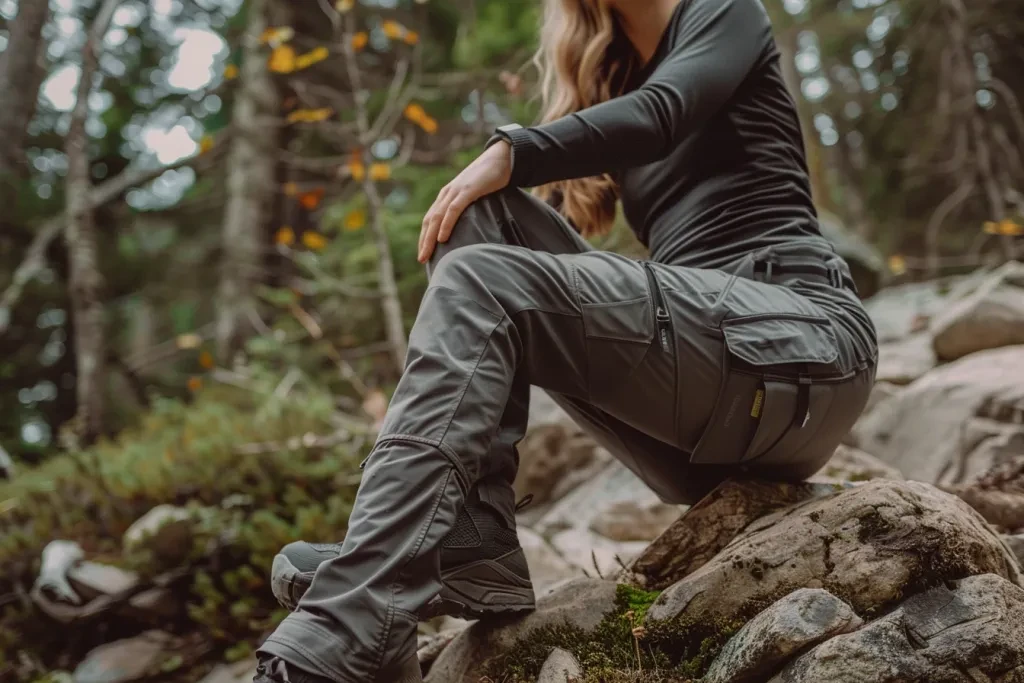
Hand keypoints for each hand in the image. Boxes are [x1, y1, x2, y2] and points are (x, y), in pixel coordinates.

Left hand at [418, 141, 511, 262]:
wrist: (501, 158)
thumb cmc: (490, 179)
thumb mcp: (475, 195)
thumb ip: (469, 208)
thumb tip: (470, 227)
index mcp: (447, 196)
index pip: (431, 218)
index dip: (425, 236)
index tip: (424, 253)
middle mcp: (447, 194)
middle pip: (430, 220)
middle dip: (424, 241)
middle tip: (421, 259)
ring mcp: (456, 192)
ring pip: (437, 217)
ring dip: (430, 237)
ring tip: (426, 253)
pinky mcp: (467, 190)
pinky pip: (453, 210)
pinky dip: (446, 224)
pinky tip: (442, 238)